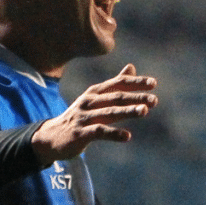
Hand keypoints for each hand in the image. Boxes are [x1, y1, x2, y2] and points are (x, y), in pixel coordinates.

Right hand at [31, 64, 156, 163]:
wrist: (51, 137)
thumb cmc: (79, 117)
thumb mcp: (95, 98)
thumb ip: (114, 85)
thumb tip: (131, 67)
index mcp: (94, 92)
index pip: (118, 83)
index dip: (135, 82)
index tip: (153, 83)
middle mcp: (89, 102)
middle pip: (115, 97)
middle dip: (136, 97)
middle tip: (154, 100)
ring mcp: (84, 117)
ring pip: (108, 112)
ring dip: (127, 111)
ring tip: (144, 111)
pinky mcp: (80, 133)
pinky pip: (99, 132)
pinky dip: (113, 133)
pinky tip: (127, 136)